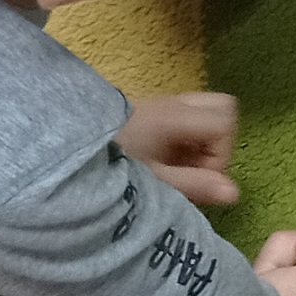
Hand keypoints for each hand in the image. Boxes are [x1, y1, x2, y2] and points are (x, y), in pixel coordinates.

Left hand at [117, 91, 239, 208]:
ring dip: (201, 141)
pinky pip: (184, 117)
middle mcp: (172, 104)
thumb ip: (196, 186)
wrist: (61, 153)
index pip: (225, 122)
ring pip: (204, 112)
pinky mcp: (148, 112)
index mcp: (175, 117)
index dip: (221, 154)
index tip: (200, 178)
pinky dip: (185, 139)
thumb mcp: (153, 183)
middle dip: (217, 142)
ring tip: (179, 168)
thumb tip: (235, 192)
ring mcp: (160, 105)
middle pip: (221, 108)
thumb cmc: (110, 168)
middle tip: (196, 169)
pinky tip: (162, 162)